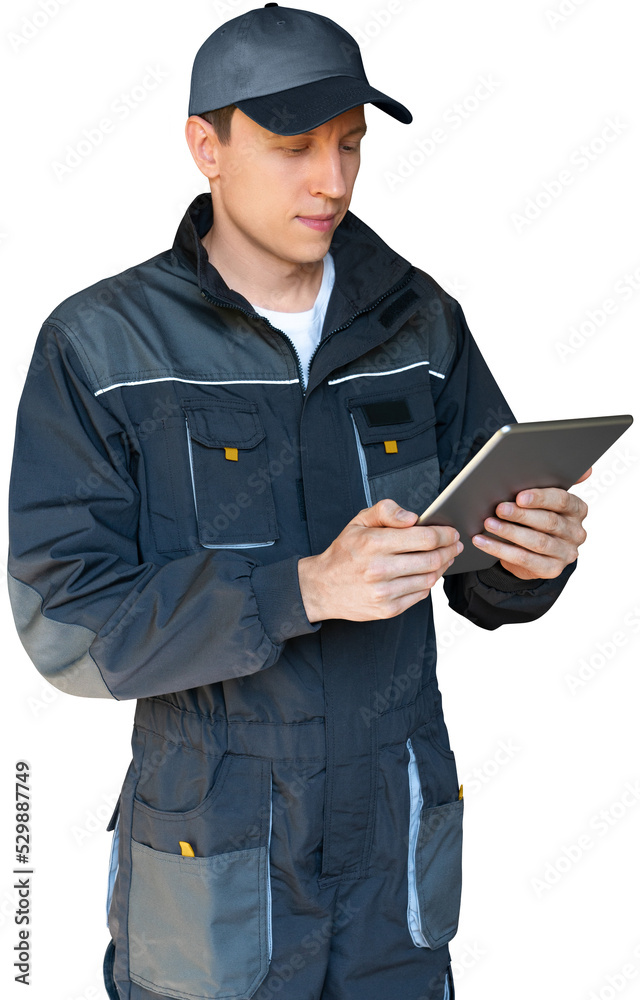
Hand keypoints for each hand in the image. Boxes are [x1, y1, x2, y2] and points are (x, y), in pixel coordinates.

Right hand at [298, 499, 462, 622]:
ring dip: (443, 567)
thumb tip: (412, 517)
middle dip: (450, 550)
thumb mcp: (358, 522)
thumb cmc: (343, 552)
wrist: (321, 587)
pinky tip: (427, 573)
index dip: (445, 534)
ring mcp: (384, 592)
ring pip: (429, 578)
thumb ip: (386, 511)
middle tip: (455, 545)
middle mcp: (379, 569)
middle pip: (432, 559)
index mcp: (373, 543)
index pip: (424, 538)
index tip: (452, 532)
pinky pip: (420, 595)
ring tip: (444, 558)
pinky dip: (428, 583)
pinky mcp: (388, 609)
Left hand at [471, 468, 590, 579]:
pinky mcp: (552, 570)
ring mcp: (566, 553)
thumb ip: (551, 481)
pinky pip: (524, 560)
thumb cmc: (536, 515)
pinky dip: (500, 550)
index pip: (563, 500)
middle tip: (499, 508)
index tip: (519, 496)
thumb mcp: (543, 499)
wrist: (534, 548)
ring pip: (537, 542)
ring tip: (488, 523)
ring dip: (509, 532)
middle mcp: (577, 532)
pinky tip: (482, 541)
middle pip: (549, 522)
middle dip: (521, 515)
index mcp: (578, 509)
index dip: (540, 498)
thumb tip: (584, 469)